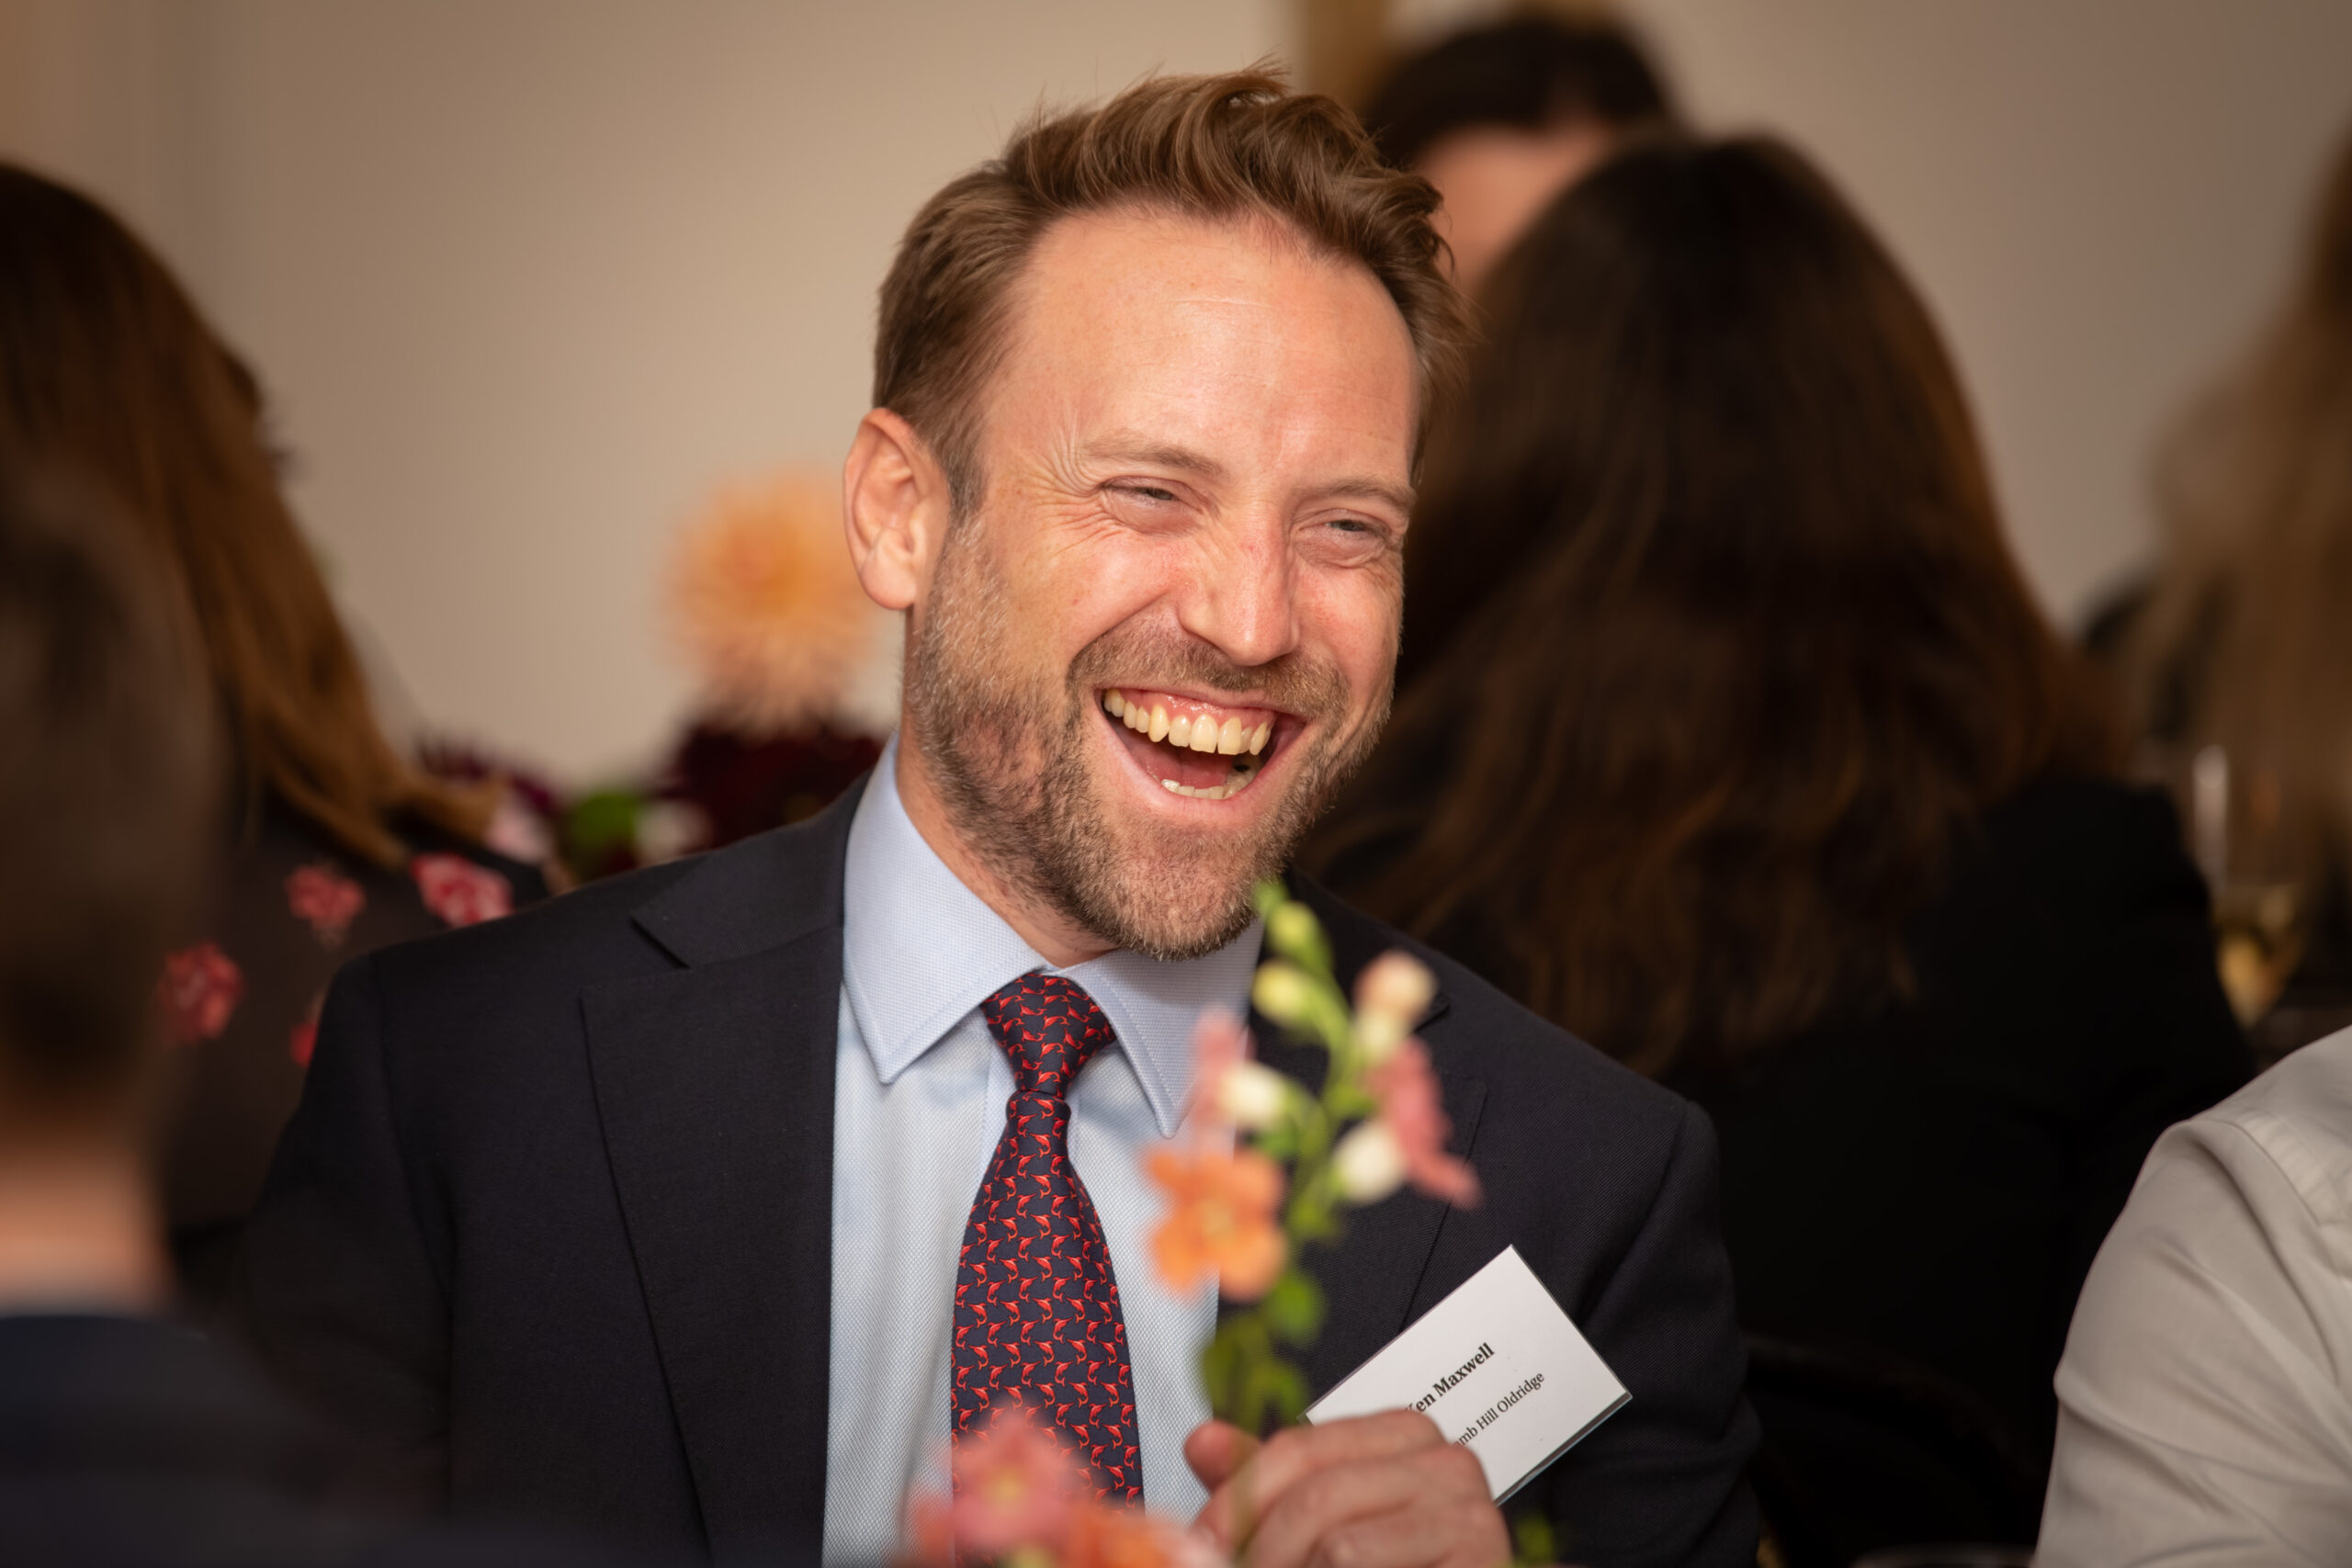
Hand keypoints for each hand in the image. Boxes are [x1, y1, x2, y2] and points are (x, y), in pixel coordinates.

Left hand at [1186, 1410, 1510, 1567]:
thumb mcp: (1320, 1524)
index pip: (1298, 1447)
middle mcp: (1445, 1462)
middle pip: (1314, 1493)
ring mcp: (1469, 1511)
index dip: (1238, 1499)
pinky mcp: (1481, 1554)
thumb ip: (1266, 1485)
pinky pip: (1363, 1564)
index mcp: (1404, 1436)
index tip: (1206, 1539)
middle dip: (1262, 1550)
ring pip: (1337, 1542)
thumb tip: (1203, 1441)